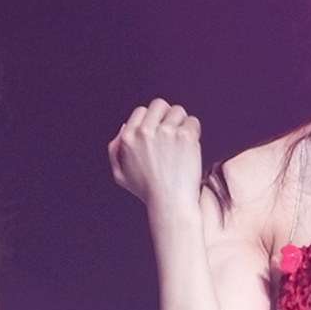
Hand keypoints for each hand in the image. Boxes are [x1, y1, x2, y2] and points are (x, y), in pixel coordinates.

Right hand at [108, 98, 202, 214]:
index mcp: (128, 138)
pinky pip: (192, 122)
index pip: (142, 112)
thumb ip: (116, 150)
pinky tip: (190, 148)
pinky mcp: (184, 135)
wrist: (170, 204)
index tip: (159, 133)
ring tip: (181, 144)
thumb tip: (124, 127)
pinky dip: (194, 132)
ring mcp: (166, 132)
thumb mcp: (121, 174)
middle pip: (159, 105)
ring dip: (181, 124)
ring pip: (178, 111)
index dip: (152, 121)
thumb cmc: (148, 192)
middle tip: (173, 133)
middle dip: (167, 116)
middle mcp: (145, 132)